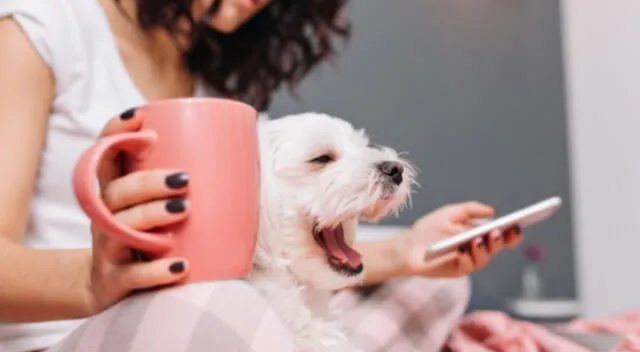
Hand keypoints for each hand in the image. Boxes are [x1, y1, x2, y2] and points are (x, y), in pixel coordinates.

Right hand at [84, 109, 191, 313]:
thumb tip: (239, 157)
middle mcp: (105, 216)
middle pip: (117, 192)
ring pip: (122, 229)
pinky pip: (133, 275)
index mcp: (114, 192)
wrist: (106, 286)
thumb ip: (175, 183)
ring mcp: (108, 248)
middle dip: (148, 181)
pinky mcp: (115, 280)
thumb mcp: (148, 206)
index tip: (141, 118)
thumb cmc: (143, 236)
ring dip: (153, 215)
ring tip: (185, 209)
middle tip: (184, 179)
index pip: (104, 155)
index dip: (115, 134)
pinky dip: (157, 271)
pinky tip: (182, 266)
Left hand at [395, 201, 522, 278]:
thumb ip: (469, 209)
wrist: (406, 246)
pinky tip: (461, 250)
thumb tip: (492, 211)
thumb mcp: (449, 213)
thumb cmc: (428, 229)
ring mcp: (467, 262)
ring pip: (483, 259)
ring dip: (482, 249)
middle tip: (498, 231)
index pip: (501, 236)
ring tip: (477, 239)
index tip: (517, 224)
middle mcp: (477, 250)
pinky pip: (465, 267)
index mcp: (479, 235)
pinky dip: (465, 258)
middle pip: (495, 247)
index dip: (512, 233)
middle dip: (499, 240)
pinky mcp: (455, 271)